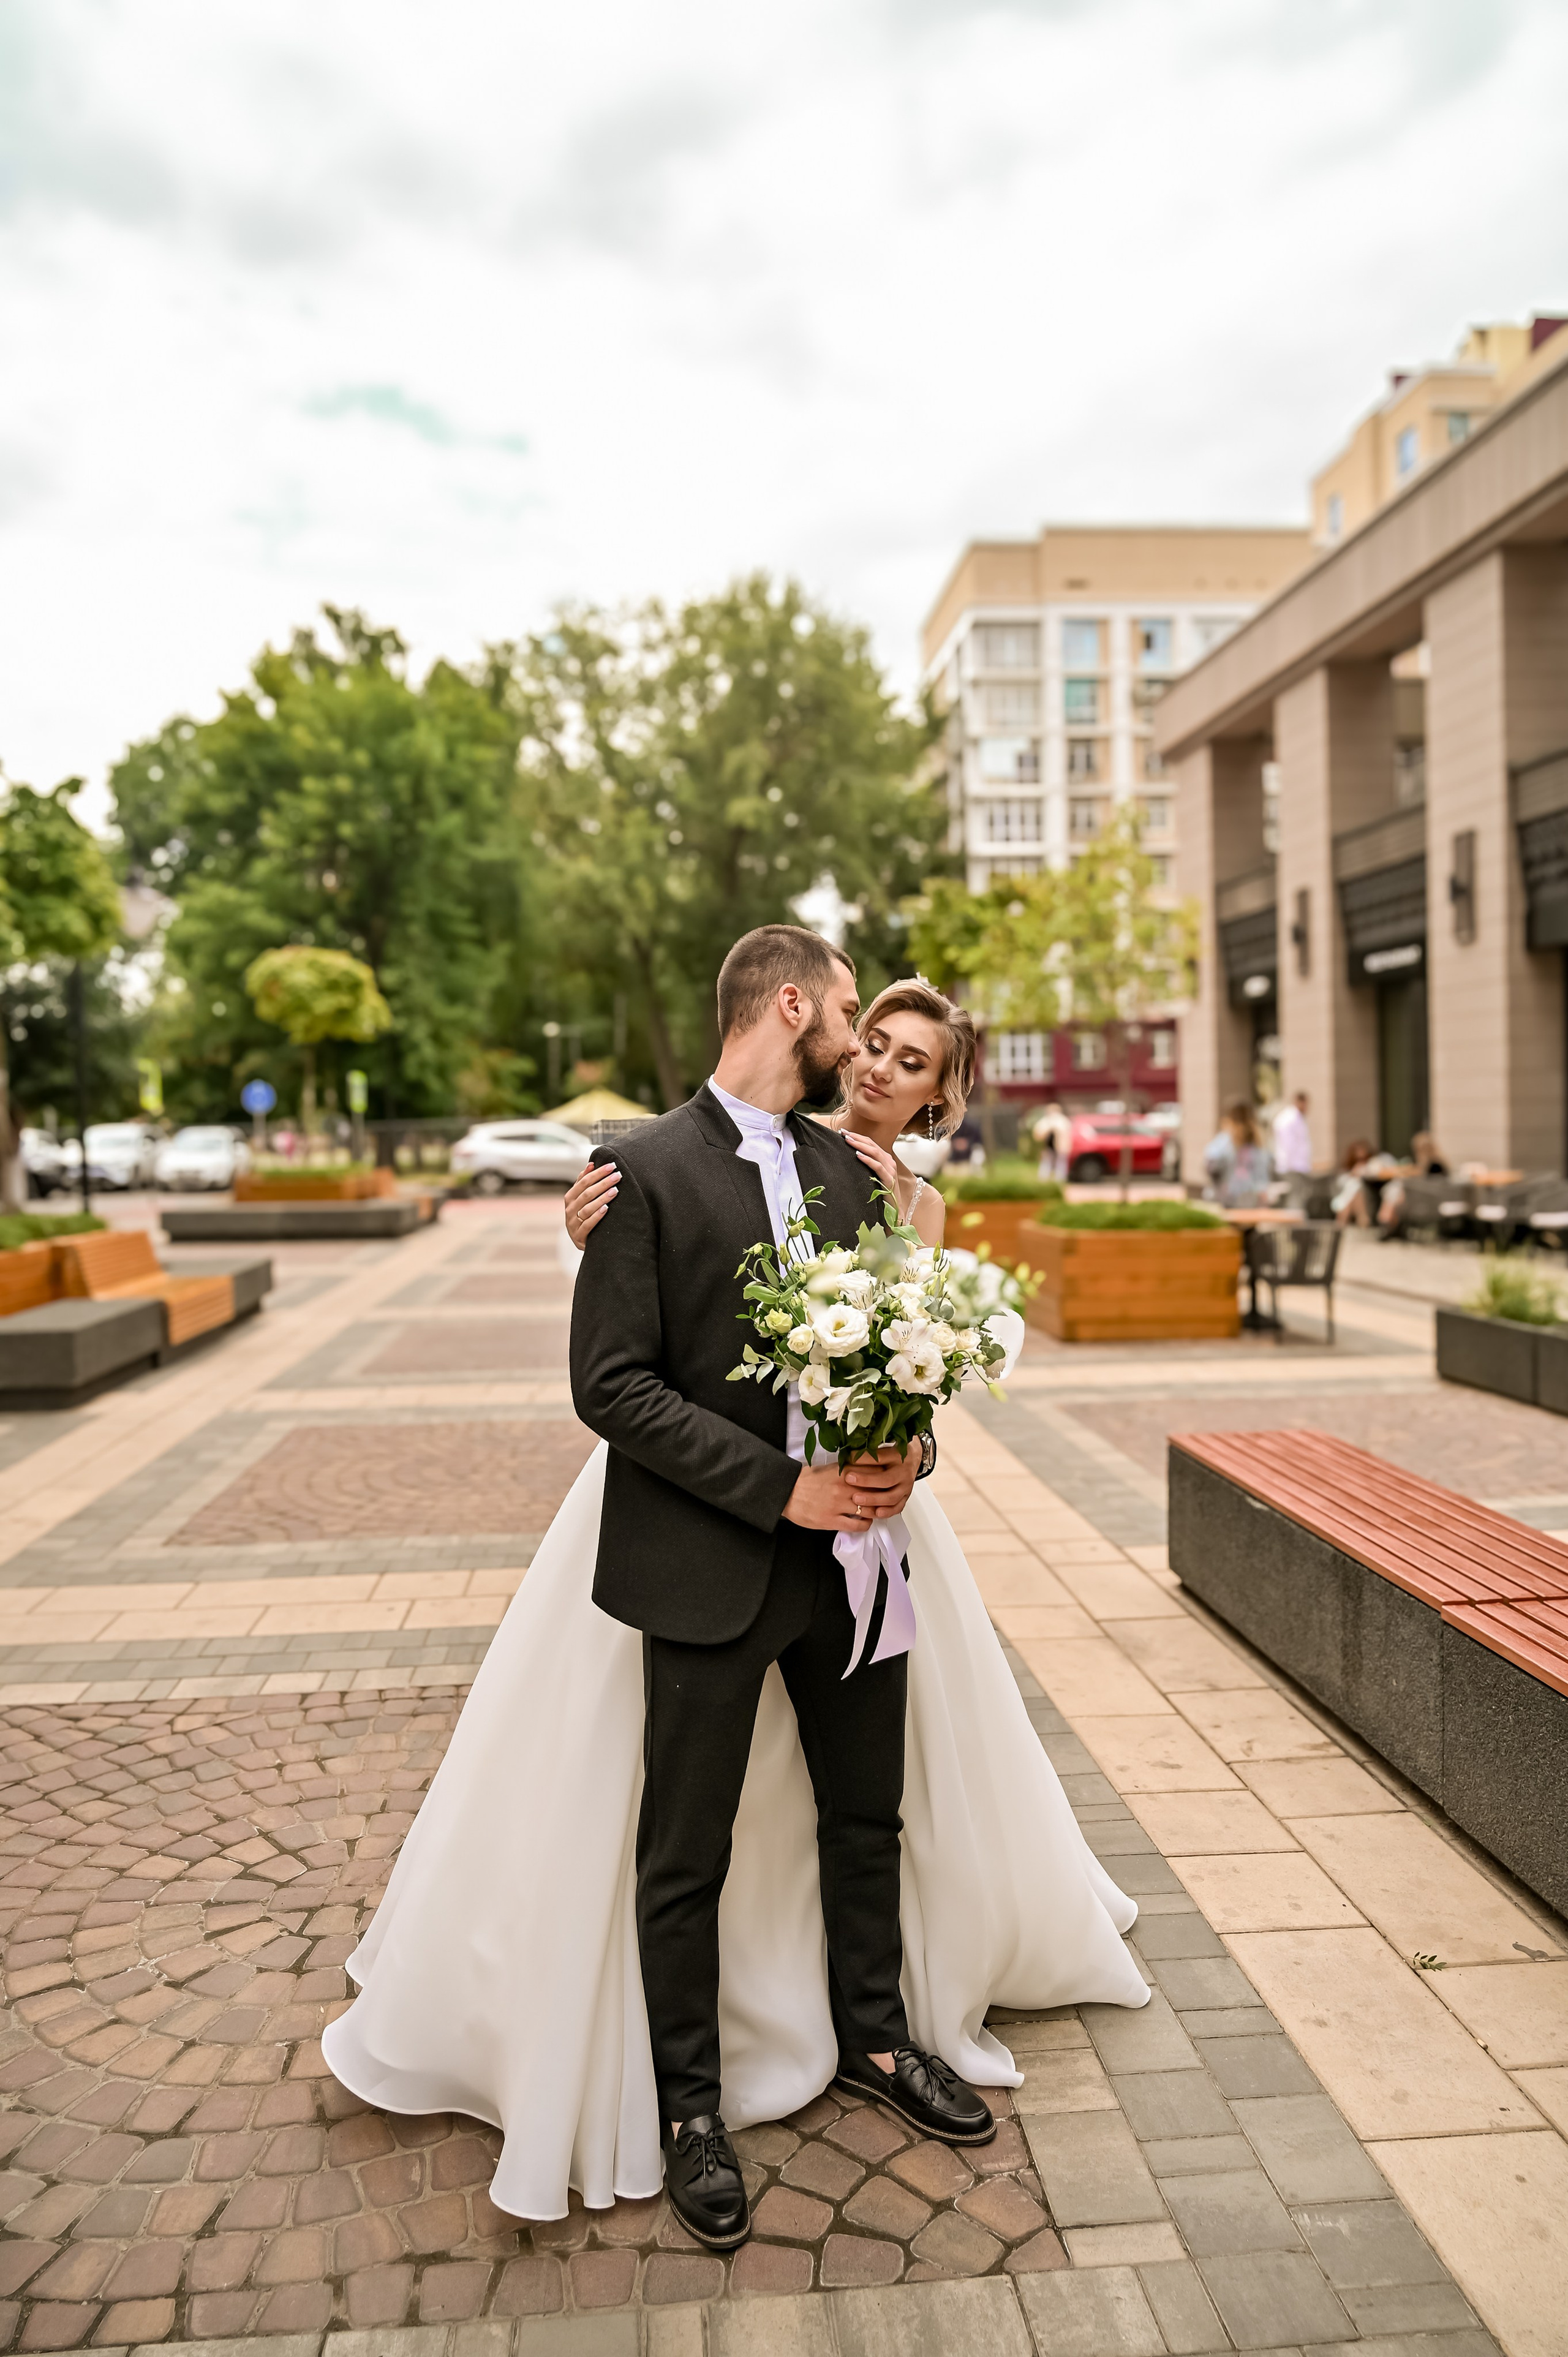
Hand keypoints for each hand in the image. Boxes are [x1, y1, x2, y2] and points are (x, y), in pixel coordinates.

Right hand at [563, 1160, 617, 1248]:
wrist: (581, 1241)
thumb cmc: (584, 1216)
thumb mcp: (581, 1199)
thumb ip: (583, 1183)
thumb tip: (591, 1164)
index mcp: (570, 1198)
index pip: (583, 1182)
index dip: (597, 1173)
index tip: (611, 1166)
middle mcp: (569, 1210)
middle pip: (587, 1193)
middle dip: (603, 1183)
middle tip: (617, 1176)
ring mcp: (573, 1223)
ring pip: (587, 1208)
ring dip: (602, 1198)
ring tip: (615, 1190)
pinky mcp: (579, 1236)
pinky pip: (588, 1224)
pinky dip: (597, 1215)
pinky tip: (606, 1208)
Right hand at [782, 1445, 914, 1533]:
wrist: (787, 1492)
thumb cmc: (808, 1479)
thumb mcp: (830, 1468)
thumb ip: (849, 1469)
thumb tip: (868, 1468)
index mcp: (844, 1472)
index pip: (874, 1473)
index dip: (885, 1477)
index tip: (889, 1480)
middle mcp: (844, 1488)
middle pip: (875, 1492)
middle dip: (884, 1496)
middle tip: (887, 1498)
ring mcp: (838, 1505)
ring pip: (869, 1510)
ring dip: (877, 1512)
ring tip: (877, 1511)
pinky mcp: (832, 1521)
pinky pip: (857, 1525)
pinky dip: (865, 1525)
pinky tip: (865, 1522)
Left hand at [842, 1129, 902, 1200]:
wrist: (894, 1209)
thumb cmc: (881, 1193)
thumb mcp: (873, 1176)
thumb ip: (867, 1166)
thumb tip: (851, 1157)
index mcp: (885, 1159)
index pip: (870, 1143)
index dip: (858, 1137)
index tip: (844, 1133)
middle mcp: (889, 1162)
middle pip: (872, 1145)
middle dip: (856, 1138)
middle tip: (843, 1133)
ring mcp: (890, 1170)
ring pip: (875, 1152)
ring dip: (860, 1145)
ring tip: (848, 1141)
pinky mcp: (889, 1179)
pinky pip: (878, 1166)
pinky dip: (867, 1159)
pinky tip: (858, 1155)